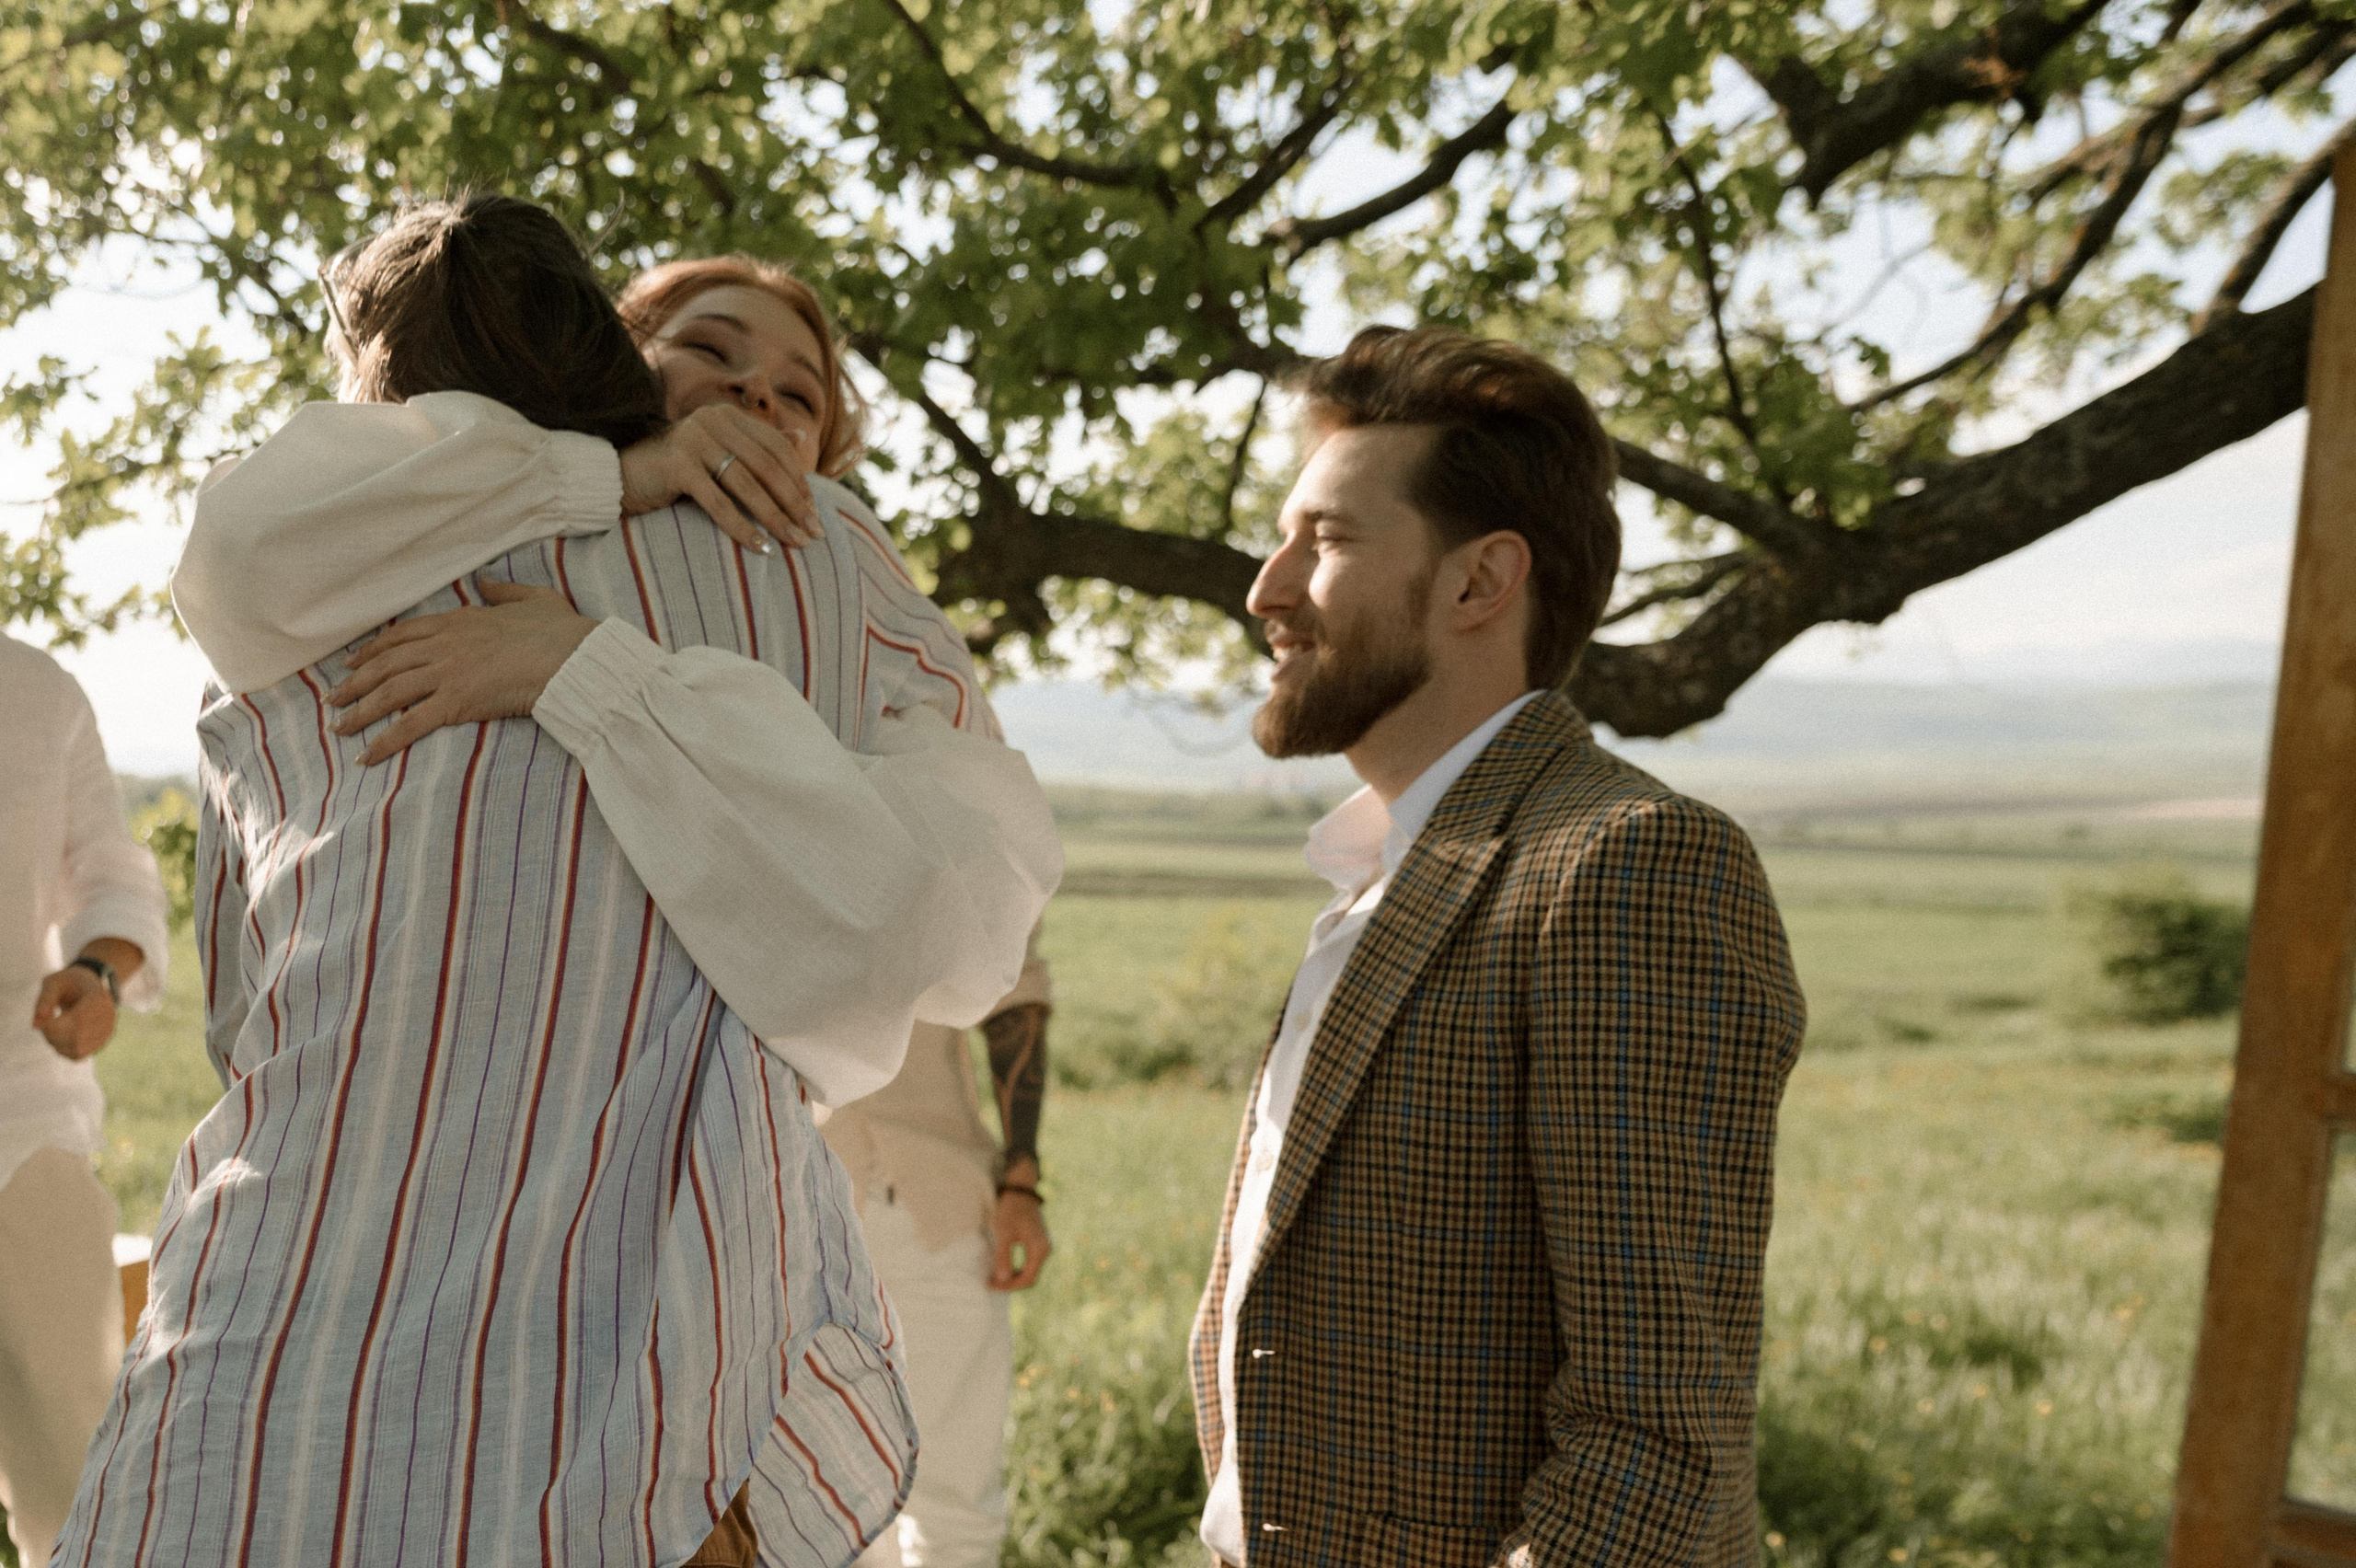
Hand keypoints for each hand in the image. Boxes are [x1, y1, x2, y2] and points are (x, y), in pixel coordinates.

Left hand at [33, 963, 116, 1060]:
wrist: (88, 986)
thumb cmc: (68, 983)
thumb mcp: (53, 982)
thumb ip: (45, 1000)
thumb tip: (36, 1026)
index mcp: (99, 998)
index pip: (76, 1021)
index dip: (52, 1025)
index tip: (41, 1017)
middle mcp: (109, 1016)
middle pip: (77, 1038)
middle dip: (53, 1035)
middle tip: (44, 1023)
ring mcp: (107, 1031)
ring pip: (77, 1049)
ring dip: (57, 1043)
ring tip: (53, 1027)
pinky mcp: (101, 1042)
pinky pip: (78, 1055)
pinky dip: (63, 1049)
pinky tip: (60, 1035)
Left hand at [329, 582, 596, 763]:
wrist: (573, 657)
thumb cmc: (562, 632)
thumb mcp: (535, 600)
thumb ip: (504, 591)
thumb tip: (485, 581)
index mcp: (459, 620)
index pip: (402, 635)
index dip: (373, 650)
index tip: (355, 663)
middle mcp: (444, 645)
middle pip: (386, 663)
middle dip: (355, 682)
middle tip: (333, 698)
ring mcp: (448, 673)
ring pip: (389, 692)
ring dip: (359, 711)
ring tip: (339, 727)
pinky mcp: (457, 702)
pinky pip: (411, 724)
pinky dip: (385, 741)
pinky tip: (366, 756)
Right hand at [619, 404, 819, 551]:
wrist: (621, 476)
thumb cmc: (676, 470)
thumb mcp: (719, 454)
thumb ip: (757, 446)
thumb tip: (802, 439)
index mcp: (728, 416)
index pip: (776, 448)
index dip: (799, 481)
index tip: (814, 513)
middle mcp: (713, 420)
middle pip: (767, 466)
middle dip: (794, 502)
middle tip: (813, 533)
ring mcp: (694, 440)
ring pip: (747, 484)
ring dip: (775, 517)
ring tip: (794, 542)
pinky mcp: (677, 466)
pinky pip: (718, 502)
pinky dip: (742, 527)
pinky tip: (761, 548)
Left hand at [988, 1168, 1049, 1291]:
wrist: (1020, 1190)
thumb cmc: (1011, 1209)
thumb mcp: (1004, 1232)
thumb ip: (1004, 1256)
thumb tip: (1003, 1279)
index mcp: (1040, 1249)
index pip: (1027, 1278)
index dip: (1009, 1286)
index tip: (991, 1285)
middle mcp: (1045, 1250)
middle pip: (1030, 1278)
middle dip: (1010, 1284)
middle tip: (990, 1283)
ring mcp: (1042, 1247)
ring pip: (1029, 1272)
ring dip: (1013, 1278)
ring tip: (994, 1278)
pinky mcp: (1037, 1243)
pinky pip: (1029, 1264)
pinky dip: (1016, 1269)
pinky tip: (1003, 1268)